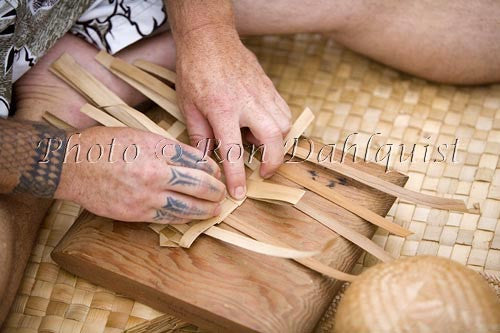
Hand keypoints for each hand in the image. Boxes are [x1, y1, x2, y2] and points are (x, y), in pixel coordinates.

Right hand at [54, 126, 224, 222]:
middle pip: (197, 183)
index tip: (217, 172)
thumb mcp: (138, 134)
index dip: (211, 168)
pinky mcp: (136, 213)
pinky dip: (184, 218)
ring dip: (205, 209)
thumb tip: (191, 158)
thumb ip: (166, 147)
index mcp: (157, 148)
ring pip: (186, 205)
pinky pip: (168, 218)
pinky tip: (193, 217)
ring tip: (216, 210)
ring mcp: (146, 195)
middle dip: (215, 190)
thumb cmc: (104, 145)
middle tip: (224, 193)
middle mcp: (155, 172)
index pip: (195, 159)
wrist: (72, 166)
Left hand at [175, 26, 290, 199]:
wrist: (209, 39)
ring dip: (277, 142)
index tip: (239, 193)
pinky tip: (262, 127)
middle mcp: (248, 102)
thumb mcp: (189, 106)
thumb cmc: (195, 70)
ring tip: (259, 145)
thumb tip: (206, 161)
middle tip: (262, 171)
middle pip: (273, 138)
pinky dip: (279, 125)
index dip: (237, 176)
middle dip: (273, 161)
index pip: (234, 151)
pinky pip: (284, 110)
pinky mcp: (269, 86)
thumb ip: (200, 136)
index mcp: (223, 109)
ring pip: (284, 124)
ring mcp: (262, 92)